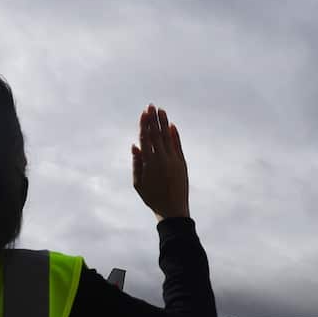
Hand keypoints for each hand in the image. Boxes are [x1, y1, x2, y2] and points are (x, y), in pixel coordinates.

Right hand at [132, 105, 189, 221]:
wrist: (174, 210)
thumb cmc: (153, 198)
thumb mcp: (138, 183)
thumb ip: (136, 163)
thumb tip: (135, 145)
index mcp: (149, 163)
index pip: (146, 138)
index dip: (144, 124)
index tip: (143, 113)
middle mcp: (162, 158)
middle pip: (156, 134)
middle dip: (153, 119)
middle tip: (151, 106)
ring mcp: (174, 160)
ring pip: (168, 137)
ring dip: (164, 123)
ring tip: (161, 110)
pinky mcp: (182, 163)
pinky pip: (178, 146)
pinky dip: (175, 135)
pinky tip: (172, 126)